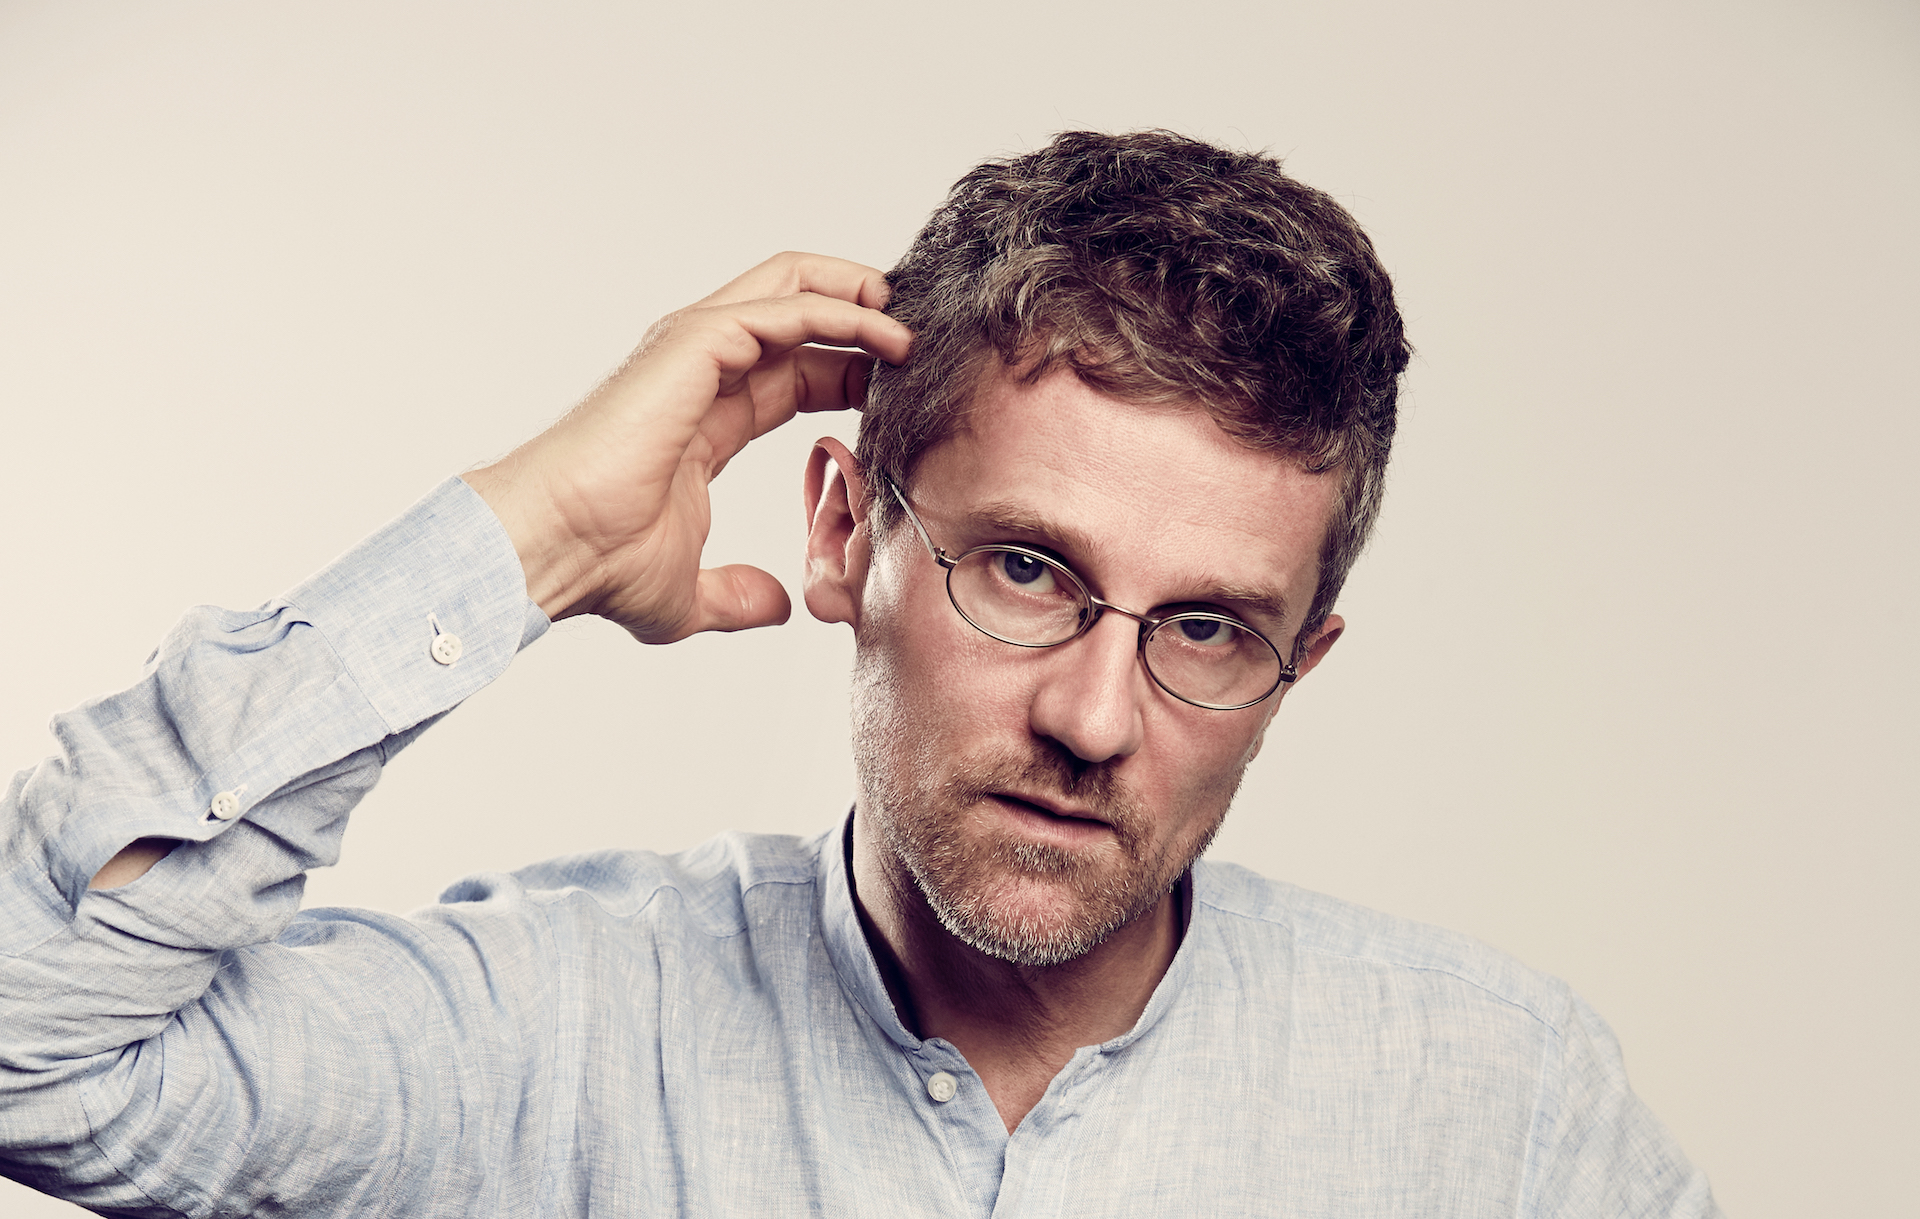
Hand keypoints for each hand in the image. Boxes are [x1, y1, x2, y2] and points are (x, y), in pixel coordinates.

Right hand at [463, 253, 909, 642]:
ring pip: (790, 289)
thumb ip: (735, 596)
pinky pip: (783, 310)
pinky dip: (839, 312)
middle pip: (794, 311)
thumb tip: (776, 607)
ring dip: (857, 297)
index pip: (793, 372)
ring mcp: (693, 351)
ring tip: (911, 323)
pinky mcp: (693, 344)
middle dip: (858, 310)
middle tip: (916, 337)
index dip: (850, 374)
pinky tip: (883, 333)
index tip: (900, 392)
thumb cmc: (600, 565)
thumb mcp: (688, 593)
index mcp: (705, 418)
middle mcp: (699, 373)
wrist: (555, 548)